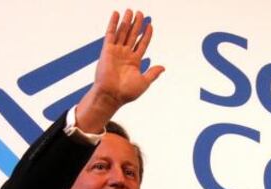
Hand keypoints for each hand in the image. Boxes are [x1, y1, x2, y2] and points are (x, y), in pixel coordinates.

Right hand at [76, 9, 164, 132]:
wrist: (112, 95)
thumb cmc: (127, 92)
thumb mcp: (144, 82)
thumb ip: (153, 73)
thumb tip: (163, 67)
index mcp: (134, 62)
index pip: (142, 44)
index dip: (146, 35)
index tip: (150, 25)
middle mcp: (125, 55)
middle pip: (132, 35)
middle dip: (137, 24)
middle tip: (141, 13)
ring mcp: (116, 51)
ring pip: (123, 32)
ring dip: (127, 21)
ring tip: (131, 10)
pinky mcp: (107, 50)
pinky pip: (111, 34)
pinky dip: (113, 23)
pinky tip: (116, 14)